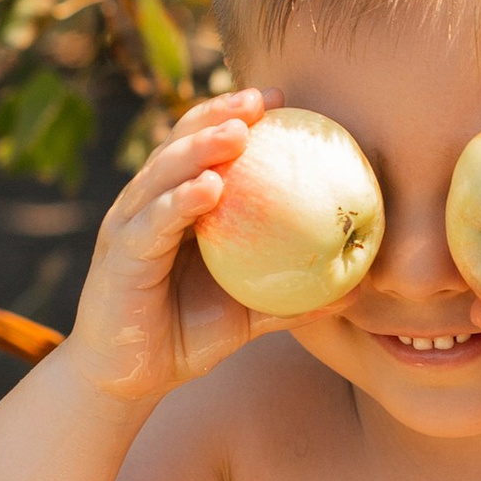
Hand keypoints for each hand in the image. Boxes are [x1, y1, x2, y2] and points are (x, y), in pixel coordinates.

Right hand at [63, 92, 281, 405]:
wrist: (129, 380)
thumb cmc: (186, 335)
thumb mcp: (249, 312)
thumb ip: (295, 296)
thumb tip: (360, 289)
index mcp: (176, 205)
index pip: (204, 145)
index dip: (237, 115)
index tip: (284, 100)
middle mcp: (149, 205)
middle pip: (181, 143)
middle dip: (219, 114)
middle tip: (260, 100)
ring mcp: (130, 227)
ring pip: (163, 174)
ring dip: (199, 148)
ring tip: (238, 131)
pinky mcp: (120, 258)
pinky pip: (153, 223)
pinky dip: (180, 201)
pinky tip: (209, 188)